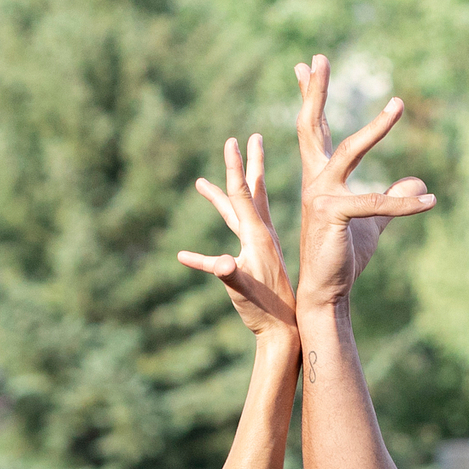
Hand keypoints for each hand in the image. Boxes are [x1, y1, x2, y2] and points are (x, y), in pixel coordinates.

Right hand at [177, 134, 295, 337]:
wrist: (285, 331)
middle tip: (250, 137)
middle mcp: (259, 235)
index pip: (243, 194)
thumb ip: (229, 274)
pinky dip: (207, 248)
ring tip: (202, 183)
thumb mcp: (243, 290)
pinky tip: (184, 256)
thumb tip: (219, 262)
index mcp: (257, 236)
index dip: (234, 166)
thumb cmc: (264, 311)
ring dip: (224, 194)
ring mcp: (258, 247)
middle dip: (247, 164)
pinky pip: (230, 244)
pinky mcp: (255, 260)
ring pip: (238, 212)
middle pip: (250, 192)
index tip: (232, 139)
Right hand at [292, 55, 434, 314]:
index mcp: (320, 177)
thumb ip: (394, 198)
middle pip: (312, 126)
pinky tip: (431, 202)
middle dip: (315, 91)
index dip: (310, 96)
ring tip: (398, 103)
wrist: (326, 292)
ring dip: (377, 128)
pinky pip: (377, 203)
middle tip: (318, 57)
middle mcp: (315, 180)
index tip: (303, 65)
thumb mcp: (374, 222)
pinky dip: (406, 204)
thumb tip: (418, 182)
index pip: (314, 129)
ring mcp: (320, 196)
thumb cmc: (343, 256)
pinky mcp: (334, 215)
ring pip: (350, 151)